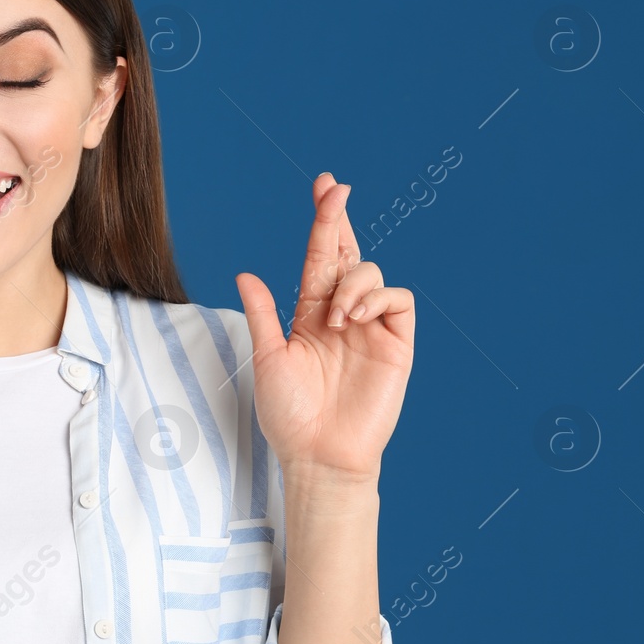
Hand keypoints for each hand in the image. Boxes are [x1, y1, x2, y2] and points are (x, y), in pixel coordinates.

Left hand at [233, 173, 412, 483]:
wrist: (319, 456)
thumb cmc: (289, 415)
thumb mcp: (266, 358)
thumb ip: (262, 314)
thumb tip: (245, 273)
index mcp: (309, 313)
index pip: (319, 257)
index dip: (323, 222)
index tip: (324, 186)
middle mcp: (341, 313)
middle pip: (346, 253)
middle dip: (339, 219)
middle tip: (335, 190)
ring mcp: (371, 326)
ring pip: (370, 273)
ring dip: (349, 282)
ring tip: (333, 317)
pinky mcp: (396, 344)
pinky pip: (398, 300)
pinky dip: (375, 296)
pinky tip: (352, 316)